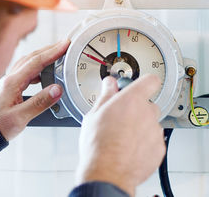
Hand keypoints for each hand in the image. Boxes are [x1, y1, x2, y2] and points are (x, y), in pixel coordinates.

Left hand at [0, 40, 69, 140]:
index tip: (65, 45)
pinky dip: (36, 67)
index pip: (36, 62)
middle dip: (49, 49)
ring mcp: (8, 81)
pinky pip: (24, 71)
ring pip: (28, 63)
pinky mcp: (8, 87)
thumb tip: (57, 90)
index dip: (52, 53)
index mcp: (12, 82)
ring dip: (42, 56)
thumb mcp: (20, 117)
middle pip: (32, 58)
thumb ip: (40, 103)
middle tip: (64, 45)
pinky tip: (42, 72)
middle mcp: (10, 78)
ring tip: (56, 55)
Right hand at [76, 74, 165, 196]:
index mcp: (132, 100)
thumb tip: (109, 84)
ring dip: (140, 126)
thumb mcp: (94, 114)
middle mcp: (147, 113)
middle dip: (136, 109)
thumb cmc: (98, 144)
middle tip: (120, 117)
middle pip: (148, 104)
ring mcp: (155, 131)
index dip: (144, 82)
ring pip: (150, 123)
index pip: (150, 81)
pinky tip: (128, 147)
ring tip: (122, 136)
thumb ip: (106, 95)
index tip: (138, 85)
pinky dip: (144, 142)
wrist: (108, 172)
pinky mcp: (159, 148)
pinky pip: (153, 140)